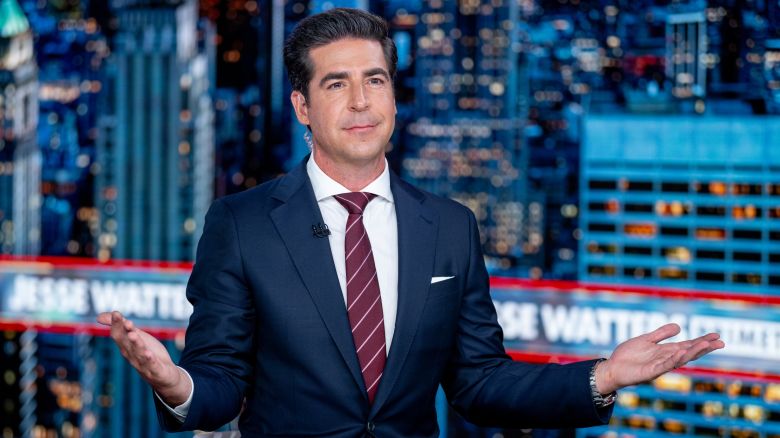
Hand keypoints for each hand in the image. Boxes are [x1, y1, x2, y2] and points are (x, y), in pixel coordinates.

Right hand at [96, 311, 191, 405]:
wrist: (164, 376)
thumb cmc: (147, 353)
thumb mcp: (136, 337)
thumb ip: (122, 326)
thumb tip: (98, 316)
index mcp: (126, 346)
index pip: (118, 334)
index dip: (117, 324)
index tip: (116, 313)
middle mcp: (132, 355)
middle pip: (127, 343)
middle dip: (126, 332)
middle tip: (126, 322)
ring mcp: (143, 363)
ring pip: (138, 353)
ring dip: (136, 344)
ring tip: (134, 335)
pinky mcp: (155, 370)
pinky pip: (151, 365)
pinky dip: (149, 360)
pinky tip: (149, 354)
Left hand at [595, 323, 724, 393]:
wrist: (612, 368)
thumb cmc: (628, 355)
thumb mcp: (646, 339)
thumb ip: (661, 334)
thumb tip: (679, 326)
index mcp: (665, 351)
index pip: (687, 345)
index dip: (701, 340)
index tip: (716, 335)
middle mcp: (665, 358)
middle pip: (688, 352)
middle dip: (704, 347)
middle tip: (721, 342)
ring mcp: (659, 366)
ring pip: (680, 359)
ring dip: (692, 352)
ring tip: (705, 345)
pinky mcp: (650, 372)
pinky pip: (664, 365)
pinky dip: (673, 359)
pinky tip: (682, 353)